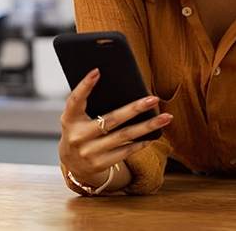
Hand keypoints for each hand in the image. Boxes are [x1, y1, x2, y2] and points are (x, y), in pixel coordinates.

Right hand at [58, 68, 172, 188]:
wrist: (72, 164)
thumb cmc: (79, 131)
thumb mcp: (76, 118)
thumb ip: (89, 103)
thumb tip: (120, 87)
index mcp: (69, 119)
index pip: (75, 100)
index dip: (85, 86)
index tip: (97, 71)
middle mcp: (78, 136)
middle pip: (111, 119)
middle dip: (134, 109)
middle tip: (153, 99)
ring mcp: (89, 152)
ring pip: (124, 136)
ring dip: (147, 126)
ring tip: (165, 118)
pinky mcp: (100, 164)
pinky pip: (125, 151)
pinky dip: (140, 142)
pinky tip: (153, 135)